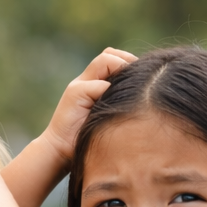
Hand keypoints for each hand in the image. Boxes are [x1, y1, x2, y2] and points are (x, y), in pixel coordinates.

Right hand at [39, 48, 135, 167]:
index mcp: (93, 85)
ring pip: (105, 60)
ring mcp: (78, 85)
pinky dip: (108, 90)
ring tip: (128, 87)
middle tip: (140, 77)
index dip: (129, 63)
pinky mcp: (74, 93)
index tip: (144, 77)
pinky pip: (99, 84)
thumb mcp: (107, 117)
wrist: (59, 153)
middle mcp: (85, 80)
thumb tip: (147, 93)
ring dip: (120, 68)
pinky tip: (114, 105)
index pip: (114, 58)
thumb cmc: (86, 140)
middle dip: (127, 61)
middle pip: (110, 54)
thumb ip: (117, 101)